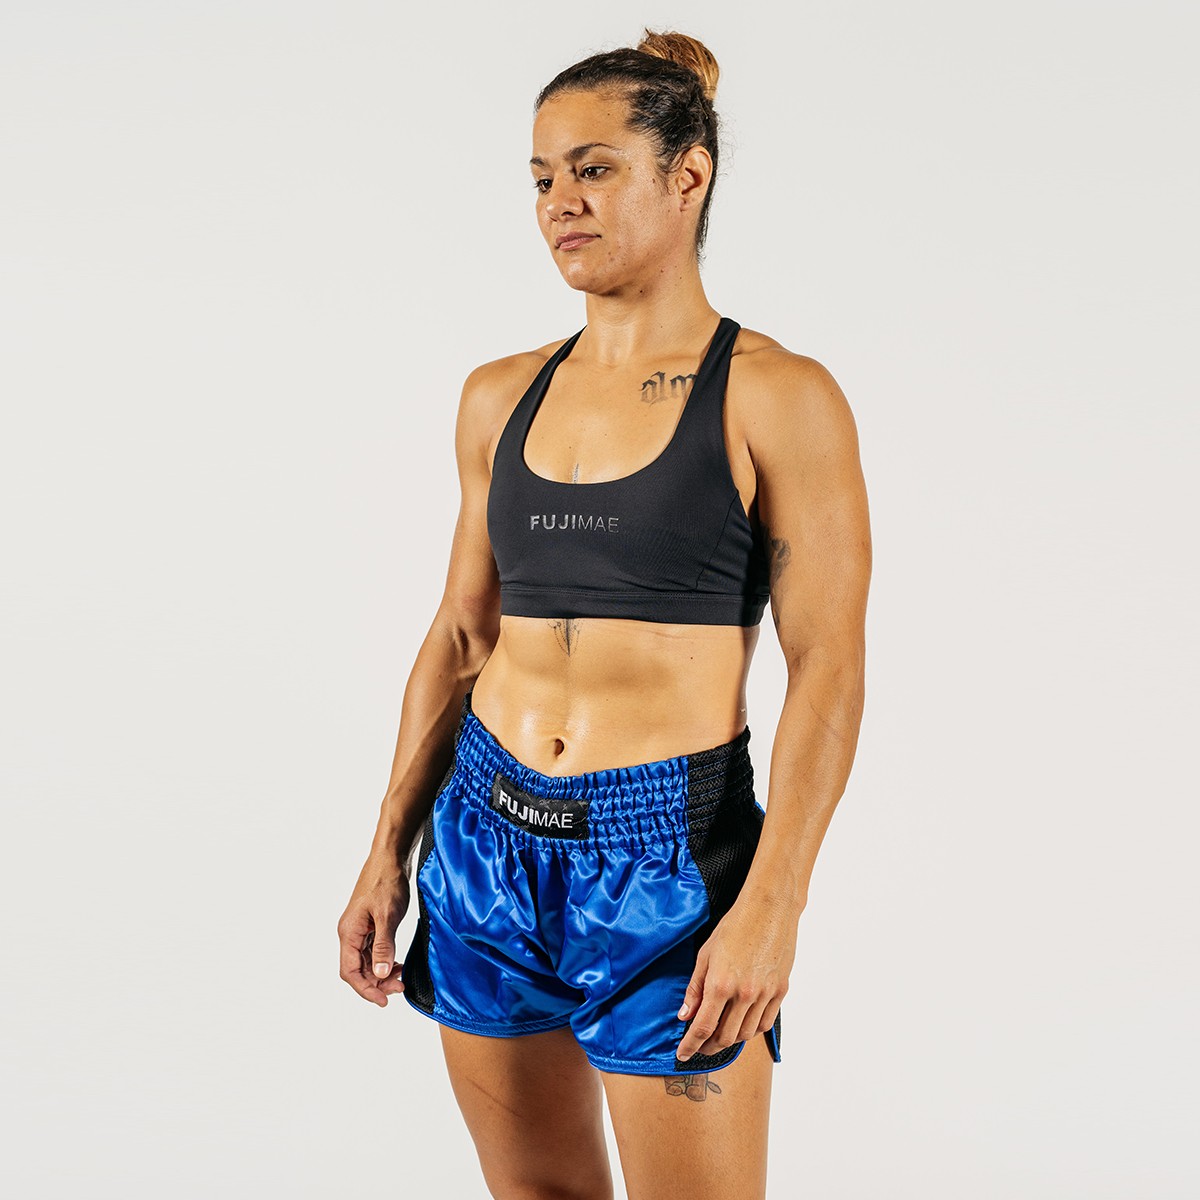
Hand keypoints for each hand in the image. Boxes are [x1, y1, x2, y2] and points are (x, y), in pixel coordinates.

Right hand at [337, 859, 410, 1006]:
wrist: (390, 859)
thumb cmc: (386, 882)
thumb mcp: (388, 916)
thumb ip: (384, 945)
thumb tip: (381, 974)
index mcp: (349, 932)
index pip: (350, 972)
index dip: (365, 989)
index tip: (383, 1000)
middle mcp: (350, 933)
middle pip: (358, 970)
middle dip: (376, 983)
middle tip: (398, 988)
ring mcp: (360, 929)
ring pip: (366, 962)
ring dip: (381, 974)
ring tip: (400, 979)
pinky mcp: (370, 925)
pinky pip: (373, 951)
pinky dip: (384, 961)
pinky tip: (397, 964)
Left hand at [674, 888, 797, 1062]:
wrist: (769, 909)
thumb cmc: (734, 926)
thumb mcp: (705, 954)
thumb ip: (695, 988)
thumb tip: (685, 1015)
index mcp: (720, 983)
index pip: (702, 1027)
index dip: (690, 1045)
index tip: (682, 1054)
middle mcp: (743, 994)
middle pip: (724, 1037)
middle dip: (708, 1047)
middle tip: (699, 1046)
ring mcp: (764, 994)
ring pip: (745, 1034)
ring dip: (729, 1041)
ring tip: (718, 1037)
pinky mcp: (780, 991)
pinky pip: (764, 1023)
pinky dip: (750, 1030)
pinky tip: (741, 1025)